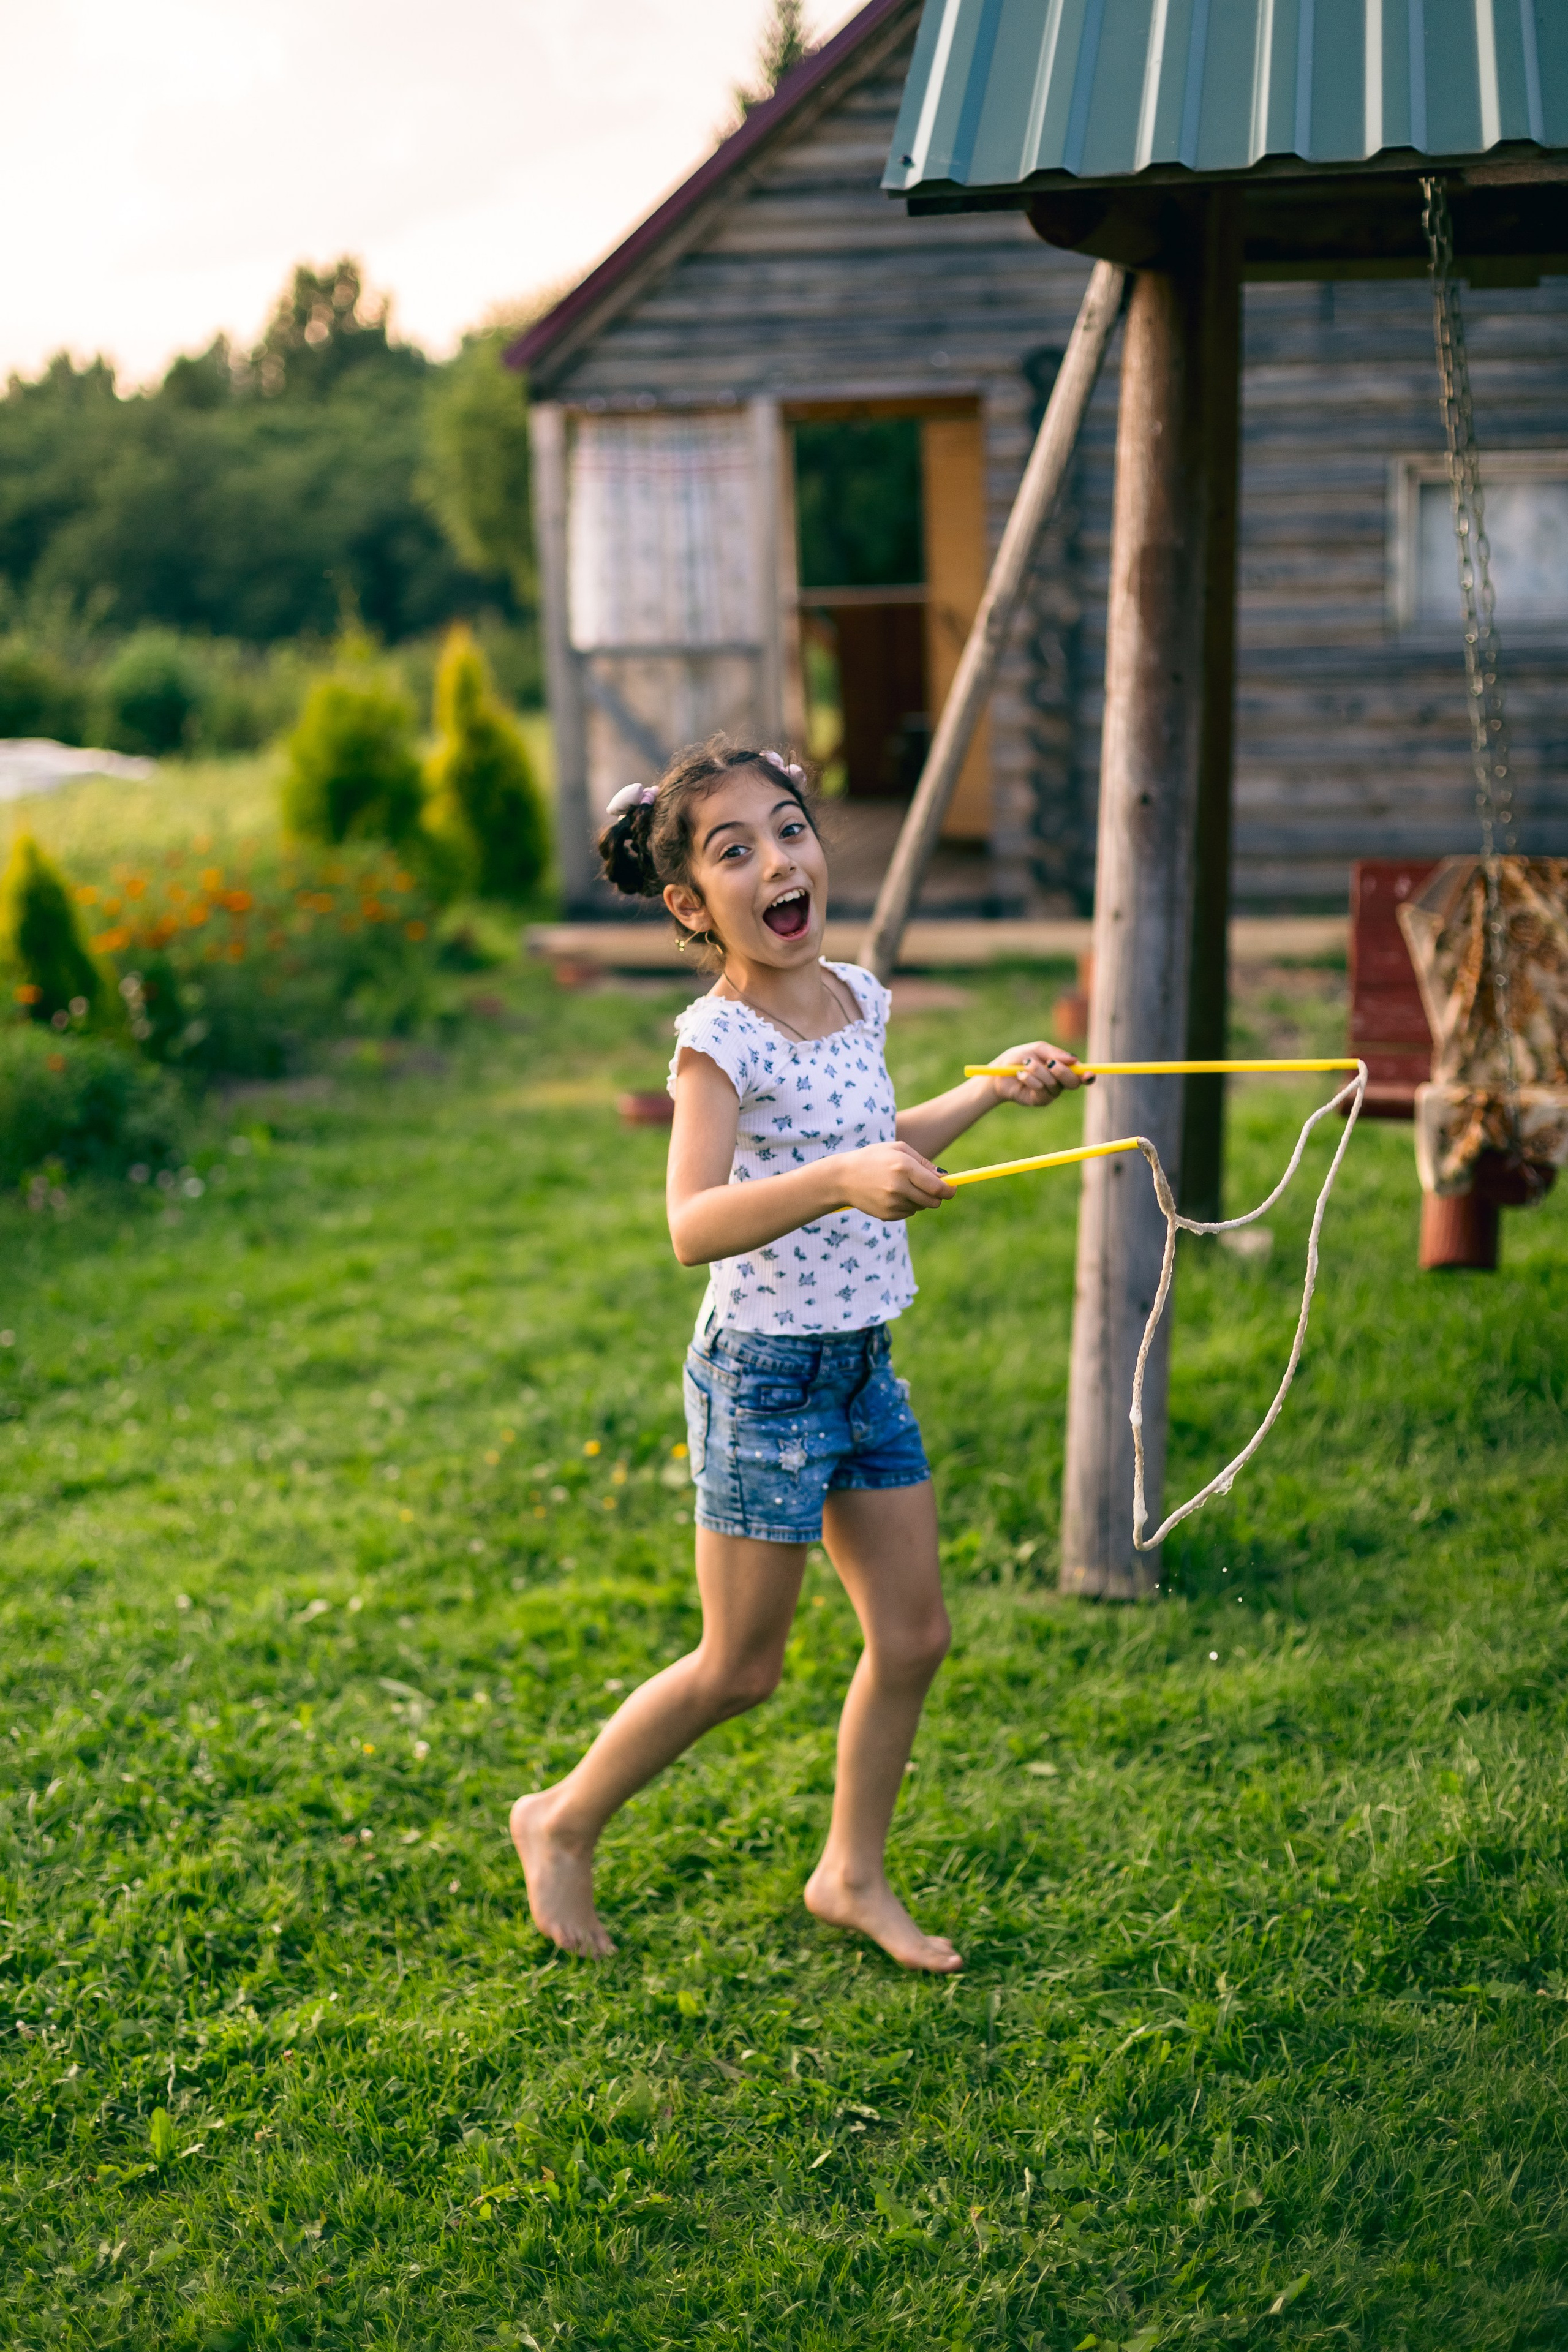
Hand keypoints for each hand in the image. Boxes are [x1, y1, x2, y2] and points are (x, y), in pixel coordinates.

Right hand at [834, 1141, 953, 1221]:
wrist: (842, 1178)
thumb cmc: (874, 1158)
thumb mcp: (898, 1150)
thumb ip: (923, 1162)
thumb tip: (945, 1177)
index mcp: (904, 1167)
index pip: (937, 1187)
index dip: (949, 1191)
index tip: (953, 1189)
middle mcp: (899, 1187)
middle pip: (933, 1202)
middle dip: (937, 1197)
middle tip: (932, 1190)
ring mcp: (892, 1203)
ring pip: (920, 1207)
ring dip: (918, 1199)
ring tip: (901, 1187)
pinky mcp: (887, 1215)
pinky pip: (908, 1213)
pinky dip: (905, 1206)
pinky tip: (890, 1195)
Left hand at [983, 1039, 1090, 1106]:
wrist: (999, 1071)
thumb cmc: (1018, 1058)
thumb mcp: (1037, 1050)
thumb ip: (1055, 1053)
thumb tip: (1074, 1060)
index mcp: (1062, 1067)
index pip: (1081, 1074)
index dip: (1088, 1076)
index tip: (1088, 1074)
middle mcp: (1060, 1082)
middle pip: (1073, 1082)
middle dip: (1062, 1071)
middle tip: (1049, 1063)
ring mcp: (1050, 1092)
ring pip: (1054, 1084)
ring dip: (1039, 1071)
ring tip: (1025, 1065)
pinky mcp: (1039, 1100)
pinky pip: (1041, 1090)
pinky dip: (1031, 1080)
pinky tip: (1020, 1075)